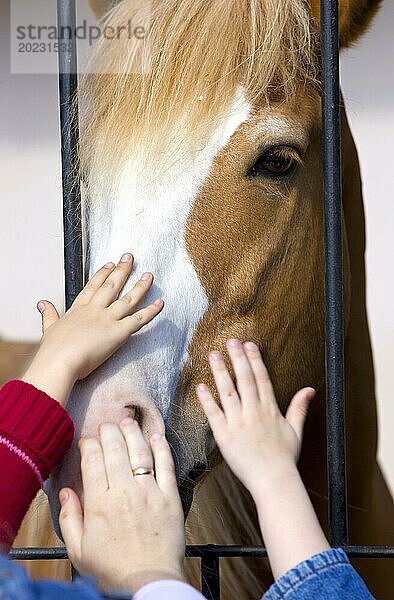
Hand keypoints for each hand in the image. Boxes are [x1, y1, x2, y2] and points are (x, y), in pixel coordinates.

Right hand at [22, 253, 163, 405]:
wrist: (59, 362)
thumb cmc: (53, 351)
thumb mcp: (49, 329)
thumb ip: (48, 315)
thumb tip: (42, 303)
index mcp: (78, 309)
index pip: (93, 287)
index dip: (103, 274)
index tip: (110, 264)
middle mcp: (95, 310)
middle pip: (112, 286)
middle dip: (122, 271)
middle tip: (131, 258)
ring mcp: (107, 319)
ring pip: (128, 299)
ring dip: (140, 286)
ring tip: (149, 274)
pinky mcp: (119, 332)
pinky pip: (139, 320)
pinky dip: (152, 311)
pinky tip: (161, 303)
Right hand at [59, 420, 184, 593]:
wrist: (147, 582)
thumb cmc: (113, 569)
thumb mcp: (79, 549)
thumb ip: (70, 517)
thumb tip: (66, 491)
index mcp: (99, 503)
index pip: (93, 460)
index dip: (90, 445)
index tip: (88, 441)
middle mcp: (124, 492)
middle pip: (115, 449)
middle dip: (109, 432)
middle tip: (107, 426)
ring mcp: (150, 492)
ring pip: (140, 451)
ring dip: (133, 433)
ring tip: (128, 422)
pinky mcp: (170, 497)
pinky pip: (166, 465)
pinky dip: (162, 447)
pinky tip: (156, 436)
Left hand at [196, 339, 314, 499]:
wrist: (274, 481)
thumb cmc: (284, 458)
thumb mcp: (296, 431)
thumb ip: (299, 408)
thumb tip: (310, 389)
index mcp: (270, 409)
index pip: (262, 378)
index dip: (255, 359)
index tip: (249, 344)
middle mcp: (254, 412)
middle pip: (245, 379)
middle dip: (237, 358)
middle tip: (231, 341)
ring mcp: (238, 422)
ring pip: (228, 391)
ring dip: (220, 371)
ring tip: (213, 355)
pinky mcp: (225, 435)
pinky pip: (214, 413)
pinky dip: (207, 399)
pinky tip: (201, 385)